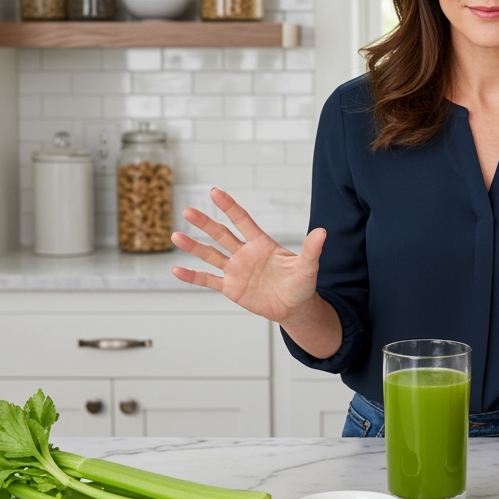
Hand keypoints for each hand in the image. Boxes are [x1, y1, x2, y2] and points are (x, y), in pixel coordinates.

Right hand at [171, 187, 326, 323]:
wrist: (294, 307)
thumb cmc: (302, 284)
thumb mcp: (308, 266)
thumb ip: (312, 249)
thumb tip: (323, 232)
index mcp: (261, 243)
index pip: (242, 221)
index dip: (229, 207)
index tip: (215, 192)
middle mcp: (245, 253)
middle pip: (221, 234)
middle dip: (205, 223)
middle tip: (188, 211)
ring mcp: (236, 270)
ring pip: (211, 255)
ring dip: (194, 246)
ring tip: (176, 236)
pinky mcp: (231, 287)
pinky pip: (208, 280)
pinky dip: (193, 276)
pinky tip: (177, 270)